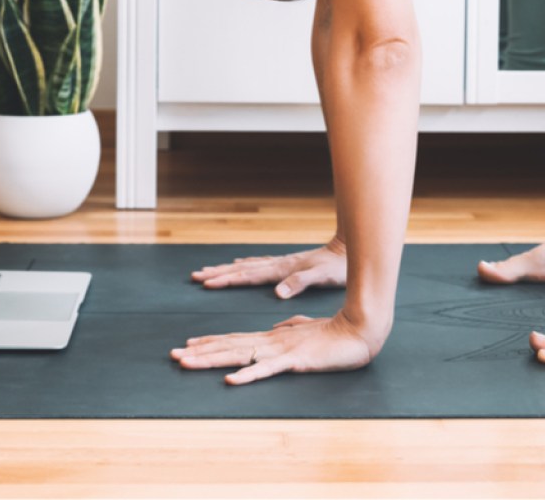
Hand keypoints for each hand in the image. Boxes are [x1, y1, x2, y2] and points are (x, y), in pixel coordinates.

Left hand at [170, 310, 377, 385]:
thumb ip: (290, 328)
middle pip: (229, 346)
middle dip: (199, 351)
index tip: (187, 346)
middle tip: (172, 355)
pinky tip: (230, 381)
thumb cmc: (335, 333)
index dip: (210, 343)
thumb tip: (277, 328)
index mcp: (273, 337)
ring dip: (211, 360)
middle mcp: (271, 341)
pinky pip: (267, 370)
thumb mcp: (307, 330)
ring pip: (239, 355)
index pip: (235, 340)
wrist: (359, 331)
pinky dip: (248, 375)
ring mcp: (281, 350)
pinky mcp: (294, 360)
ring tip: (187, 362)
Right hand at [190, 238, 346, 298]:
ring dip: (228, 269)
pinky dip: (244, 266)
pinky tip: (240, 265)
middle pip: (242, 269)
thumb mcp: (321, 277)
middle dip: (219, 273)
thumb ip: (299, 283)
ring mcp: (282, 263)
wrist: (348, 250)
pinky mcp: (288, 265)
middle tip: (196, 275)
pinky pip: (258, 265)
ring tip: (209, 270)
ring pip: (248, 266)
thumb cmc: (338, 267)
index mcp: (282, 270)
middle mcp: (278, 265)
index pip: (248, 276)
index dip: (226, 280)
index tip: (206, 282)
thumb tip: (277, 293)